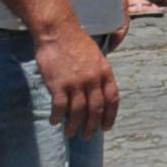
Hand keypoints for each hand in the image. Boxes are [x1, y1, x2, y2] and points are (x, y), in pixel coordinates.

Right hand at [35, 20, 119, 138]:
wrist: (58, 31)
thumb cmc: (76, 42)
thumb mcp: (96, 56)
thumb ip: (98, 73)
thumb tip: (99, 90)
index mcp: (104, 72)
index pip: (112, 99)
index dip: (110, 115)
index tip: (106, 127)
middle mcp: (93, 79)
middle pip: (96, 109)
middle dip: (92, 126)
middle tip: (87, 136)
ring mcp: (76, 83)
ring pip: (78, 112)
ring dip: (75, 125)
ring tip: (71, 133)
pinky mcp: (58, 84)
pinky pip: (60, 107)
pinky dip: (58, 117)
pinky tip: (55, 121)